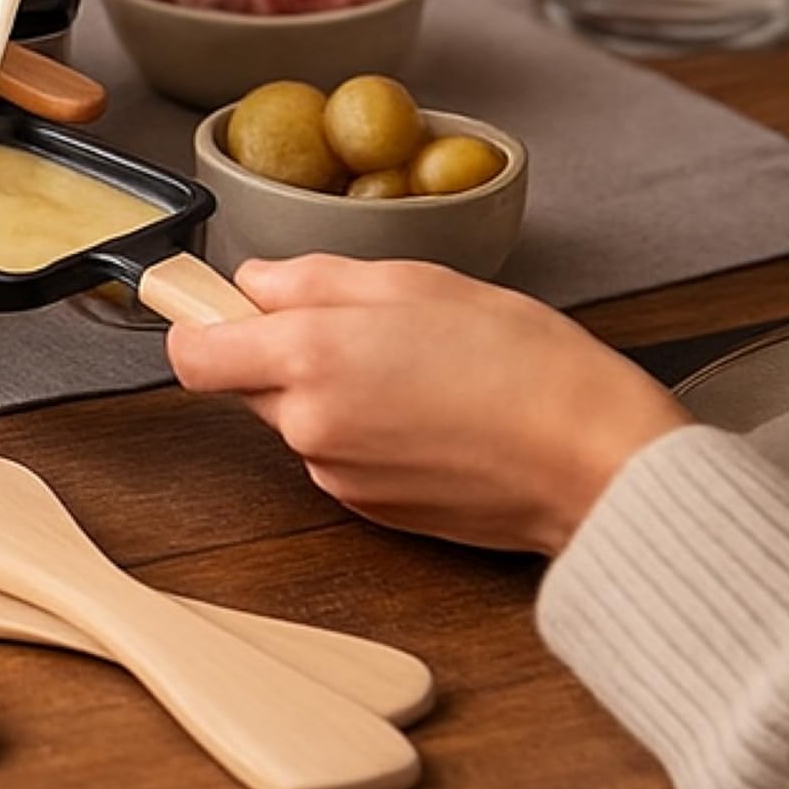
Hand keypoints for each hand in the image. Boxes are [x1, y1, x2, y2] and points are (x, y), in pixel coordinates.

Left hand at [167, 256, 685, 553]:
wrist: (596, 461)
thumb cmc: (523, 362)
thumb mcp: (414, 280)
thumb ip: (313, 278)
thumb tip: (254, 283)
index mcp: (308, 357)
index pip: (191, 352)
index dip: (201, 323)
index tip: (226, 305)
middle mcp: (308, 424)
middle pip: (248, 382)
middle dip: (283, 353)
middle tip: (362, 328)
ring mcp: (337, 475)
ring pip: (298, 418)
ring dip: (331, 392)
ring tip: (416, 371)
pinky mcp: (371, 511)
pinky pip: (339, 457)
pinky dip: (366, 433)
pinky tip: (430, 415)